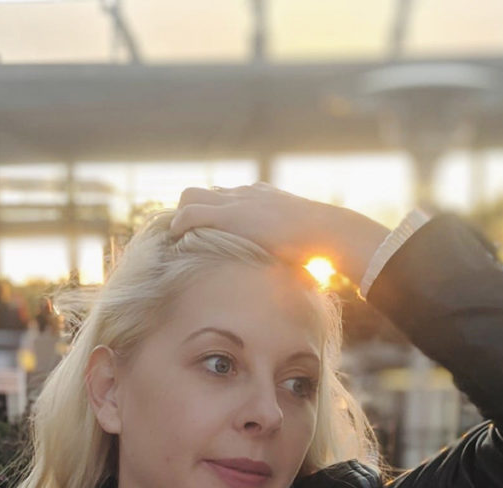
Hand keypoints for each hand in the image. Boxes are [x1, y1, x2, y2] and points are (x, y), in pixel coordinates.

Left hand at [170, 182, 389, 285]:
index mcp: (261, 198)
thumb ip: (290, 252)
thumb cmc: (320, 245)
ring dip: (181, 217)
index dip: (211, 214)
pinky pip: (190, 212)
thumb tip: (299, 281)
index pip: (224, 197)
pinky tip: (176, 241)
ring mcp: (236, 201)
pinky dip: (179, 226)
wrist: (326, 231)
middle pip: (202, 191)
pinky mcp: (229, 214)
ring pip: (190, 195)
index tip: (204, 235)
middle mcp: (245, 193)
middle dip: (189, 211)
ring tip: (177, 240)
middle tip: (184, 237)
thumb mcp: (300, 245)